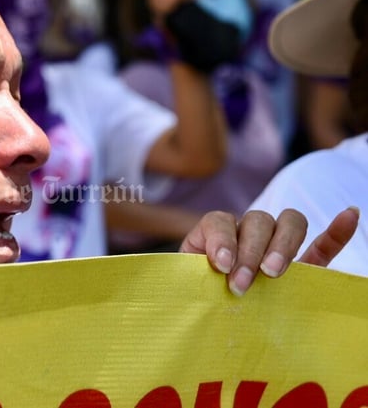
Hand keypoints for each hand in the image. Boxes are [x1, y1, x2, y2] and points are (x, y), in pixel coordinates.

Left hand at [179, 208, 357, 296]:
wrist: (210, 321)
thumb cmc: (197, 305)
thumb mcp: (187, 290)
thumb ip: (190, 280)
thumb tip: (185, 279)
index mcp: (214, 237)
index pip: (220, 221)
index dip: (222, 239)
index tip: (222, 266)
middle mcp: (245, 235)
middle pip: (256, 221)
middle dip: (250, 251)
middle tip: (242, 285)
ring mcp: (276, 247)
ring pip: (287, 223)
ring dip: (283, 243)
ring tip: (273, 273)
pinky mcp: (304, 265)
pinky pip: (323, 243)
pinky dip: (337, 230)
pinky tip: (350, 214)